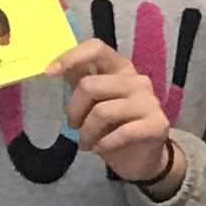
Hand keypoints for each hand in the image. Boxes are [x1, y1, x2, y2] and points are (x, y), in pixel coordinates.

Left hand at [52, 37, 178, 187]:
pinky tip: (100, 148)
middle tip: (74, 126)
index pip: (96, 49)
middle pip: (90, 85)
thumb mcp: (92, 101)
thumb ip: (79, 80)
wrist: (140, 157)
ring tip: (86, 142)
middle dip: (74, 110)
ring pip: (102, 112)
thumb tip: (53, 64)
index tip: (48, 73)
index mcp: (121, 69)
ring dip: (86, 133)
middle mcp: (137, 81)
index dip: (70, 57)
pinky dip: (103, 144)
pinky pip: (121, 133)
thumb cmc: (112, 126)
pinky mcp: (157, 124)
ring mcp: (149, 102)